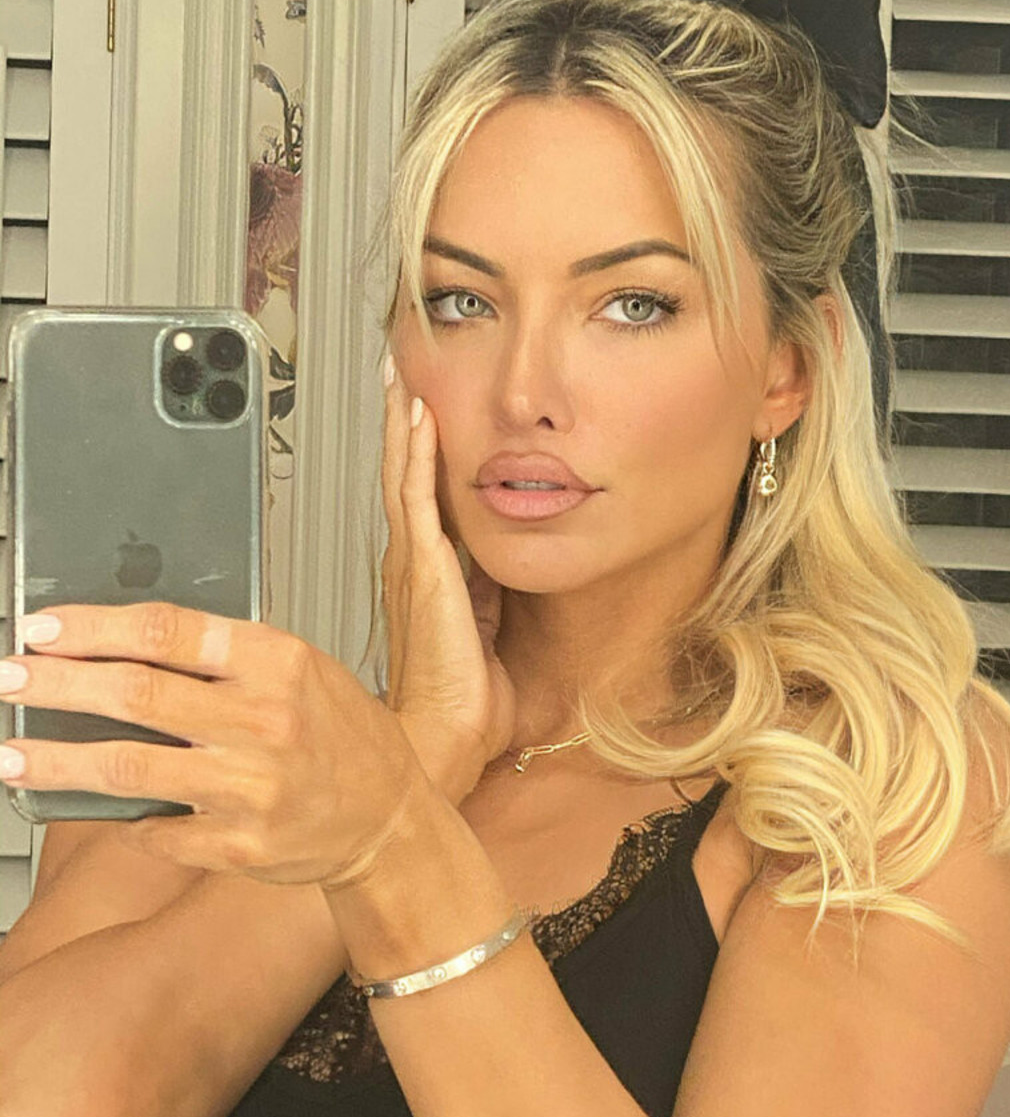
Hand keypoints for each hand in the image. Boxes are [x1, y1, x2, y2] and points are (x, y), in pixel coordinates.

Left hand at [0, 603, 423, 888]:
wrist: (388, 819)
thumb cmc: (342, 736)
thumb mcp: (303, 668)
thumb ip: (228, 657)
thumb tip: (127, 644)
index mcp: (278, 661)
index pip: (167, 630)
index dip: (93, 627)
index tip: (43, 628)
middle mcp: (264, 721)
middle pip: (135, 693)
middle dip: (56, 684)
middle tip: (9, 678)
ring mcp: (251, 787)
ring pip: (127, 767)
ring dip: (55, 759)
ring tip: (11, 753)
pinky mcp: (239, 846)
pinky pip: (155, 831)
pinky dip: (122, 819)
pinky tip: (97, 807)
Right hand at [381, 355, 515, 799]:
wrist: (443, 739)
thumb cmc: (463, 702)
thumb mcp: (488, 633)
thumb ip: (490, 596)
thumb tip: (503, 566)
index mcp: (425, 576)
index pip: (419, 498)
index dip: (418, 454)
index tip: (420, 413)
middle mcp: (410, 562)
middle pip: (401, 476)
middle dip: (402, 425)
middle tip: (400, 376)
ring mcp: (410, 562)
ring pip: (402, 475)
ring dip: (403, 425)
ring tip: (402, 379)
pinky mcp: (422, 568)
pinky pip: (414, 495)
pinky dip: (413, 454)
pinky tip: (416, 419)